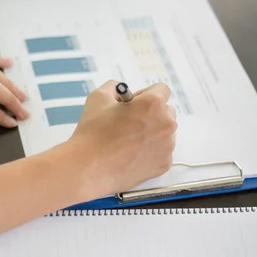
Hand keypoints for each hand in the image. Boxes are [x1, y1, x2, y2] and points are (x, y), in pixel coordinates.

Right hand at [68, 80, 176, 197]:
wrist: (89, 168)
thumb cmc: (93, 134)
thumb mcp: (98, 97)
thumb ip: (113, 87)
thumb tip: (119, 91)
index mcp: (153, 104)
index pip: (161, 90)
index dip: (145, 95)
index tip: (133, 104)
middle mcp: (166, 124)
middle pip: (166, 111)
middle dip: (152, 114)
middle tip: (130, 122)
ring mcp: (167, 146)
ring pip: (165, 133)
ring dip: (152, 133)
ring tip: (128, 141)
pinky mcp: (163, 164)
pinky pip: (161, 152)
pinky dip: (150, 152)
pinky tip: (131, 154)